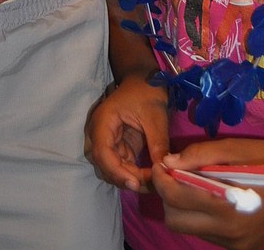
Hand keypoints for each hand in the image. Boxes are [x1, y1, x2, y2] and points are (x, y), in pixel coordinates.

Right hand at [85, 72, 169, 192]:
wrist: (144, 78)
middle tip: (149, 185)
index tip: (136, 183)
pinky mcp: (118, 146)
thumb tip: (164, 170)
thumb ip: (158, 143)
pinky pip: (121, 166)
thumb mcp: (155, 116)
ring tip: (152, 183)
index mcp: (103, 122)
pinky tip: (150, 177)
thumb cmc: (147, 91)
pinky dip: (134, 174)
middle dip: (124, 178)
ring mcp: (108, 141)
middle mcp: (99, 134)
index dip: (116, 171)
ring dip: (129, 179)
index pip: (102, 153)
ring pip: (111, 169)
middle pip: (104, 165)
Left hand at [152, 136, 263, 248]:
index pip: (175, 198)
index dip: (161, 178)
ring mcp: (236, 245)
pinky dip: (203, 216)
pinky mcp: (243, 249)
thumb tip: (169, 161)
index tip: (160, 163)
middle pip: (176, 221)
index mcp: (225, 208)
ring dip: (185, 207)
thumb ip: (200, 156)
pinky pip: (209, 234)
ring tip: (196, 184)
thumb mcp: (238, 149)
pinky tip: (215, 198)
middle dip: (169, 196)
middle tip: (176, 173)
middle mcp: (228, 234)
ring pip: (191, 229)